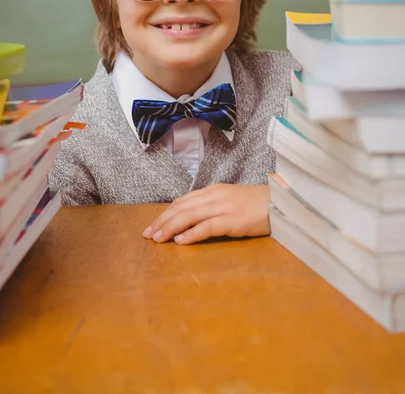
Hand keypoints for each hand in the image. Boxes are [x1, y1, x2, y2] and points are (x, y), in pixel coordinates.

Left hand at [142, 183, 270, 244]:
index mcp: (214, 190)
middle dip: (162, 221)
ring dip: (171, 227)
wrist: (283, 202)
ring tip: (158, 239)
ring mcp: (224, 207)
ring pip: (190, 215)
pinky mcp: (233, 220)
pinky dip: (192, 234)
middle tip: (148, 234)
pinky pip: (208, 227)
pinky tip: (181, 242)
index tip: (152, 225)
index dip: (166, 213)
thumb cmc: (258, 204)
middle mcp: (215, 196)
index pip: (183, 201)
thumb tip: (193, 219)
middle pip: (181, 207)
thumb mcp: (232, 200)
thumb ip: (213, 206)